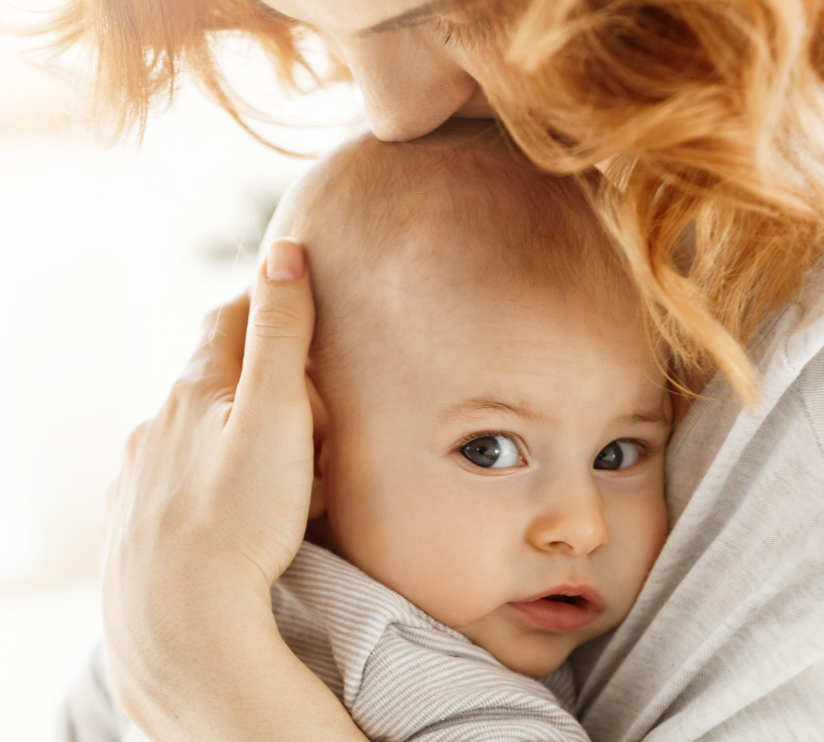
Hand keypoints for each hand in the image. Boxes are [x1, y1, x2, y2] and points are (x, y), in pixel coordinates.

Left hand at [101, 240, 362, 740]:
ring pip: (193, 432)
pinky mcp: (135, 520)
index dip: (268, 305)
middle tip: (311, 419)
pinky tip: (224, 507)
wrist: (181, 621)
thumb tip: (283, 252)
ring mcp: (140, 474)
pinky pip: (176, 480)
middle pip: (215, 378)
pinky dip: (206, 478)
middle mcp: (158, 422)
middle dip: (261, 383)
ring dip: (232, 434)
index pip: (231, 320)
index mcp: (197, 389)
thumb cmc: (241, 518)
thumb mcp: (277, 414)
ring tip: (278, 473)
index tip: (301, 310)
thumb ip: (282, 334)